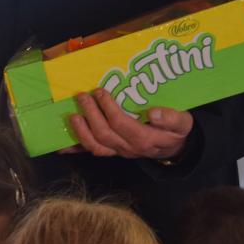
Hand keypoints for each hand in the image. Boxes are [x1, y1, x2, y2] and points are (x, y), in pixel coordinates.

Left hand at [67, 89, 192, 158]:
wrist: (172, 148)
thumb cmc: (175, 131)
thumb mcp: (183, 123)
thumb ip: (173, 118)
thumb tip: (155, 113)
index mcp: (144, 139)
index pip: (122, 124)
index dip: (108, 108)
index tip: (101, 91)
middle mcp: (128, 148)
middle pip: (104, 135)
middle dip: (91, 115)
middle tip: (83, 96)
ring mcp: (118, 151)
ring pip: (95, 147)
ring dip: (81, 132)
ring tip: (73, 116)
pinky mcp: (111, 151)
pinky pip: (91, 152)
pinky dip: (75, 148)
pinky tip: (61, 145)